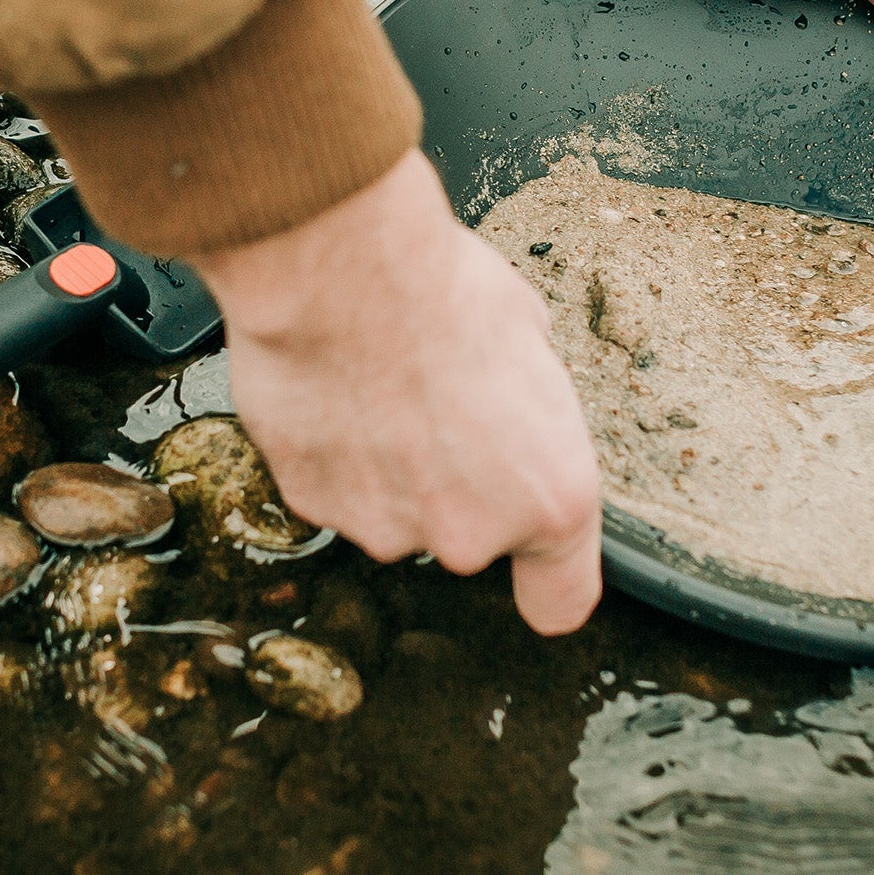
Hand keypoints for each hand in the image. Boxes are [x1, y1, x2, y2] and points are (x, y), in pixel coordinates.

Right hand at [194, 151, 602, 634]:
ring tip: (381, 386)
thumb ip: (526, 409)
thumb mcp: (531, 338)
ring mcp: (386, 528)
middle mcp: (469, 533)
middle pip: (466, 536)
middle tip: (439, 404)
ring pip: (394, 511)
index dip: (542, 575)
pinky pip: (333, 486)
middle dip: (454, 482)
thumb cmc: (442, 289)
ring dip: (389, 465)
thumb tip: (509, 401)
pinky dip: (332, 451)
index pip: (560, 602)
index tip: (532, 556)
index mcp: (551, 498)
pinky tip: (336, 389)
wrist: (338, 272)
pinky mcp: (314, 506)